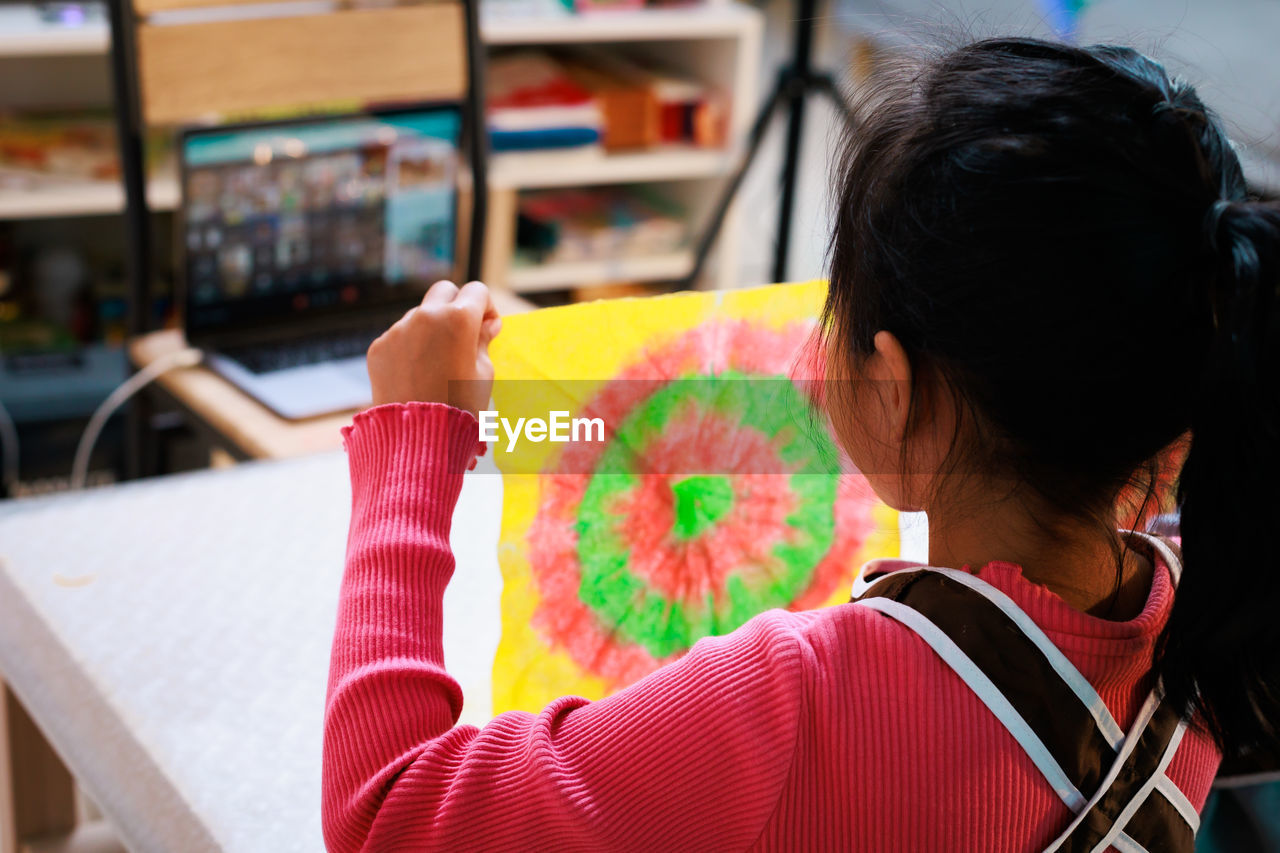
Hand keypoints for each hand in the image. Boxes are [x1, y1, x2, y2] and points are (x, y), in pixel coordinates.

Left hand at [366, 280, 501, 415]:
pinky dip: (411, 347)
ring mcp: (398, 330)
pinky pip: (400, 336)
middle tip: (463, 334)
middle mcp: (425, 316)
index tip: (487, 327)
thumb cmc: (460, 407)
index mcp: (458, 319)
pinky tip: (417, 373)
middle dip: (456, 306)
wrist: (418, 438)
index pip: (476, 291)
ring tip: (438, 363)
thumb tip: (487, 324)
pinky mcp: (379, 347)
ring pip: (419, 314)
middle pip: (444, 291)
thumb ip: (483, 341)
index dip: (486, 308)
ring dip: (431, 328)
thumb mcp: (483, 374)